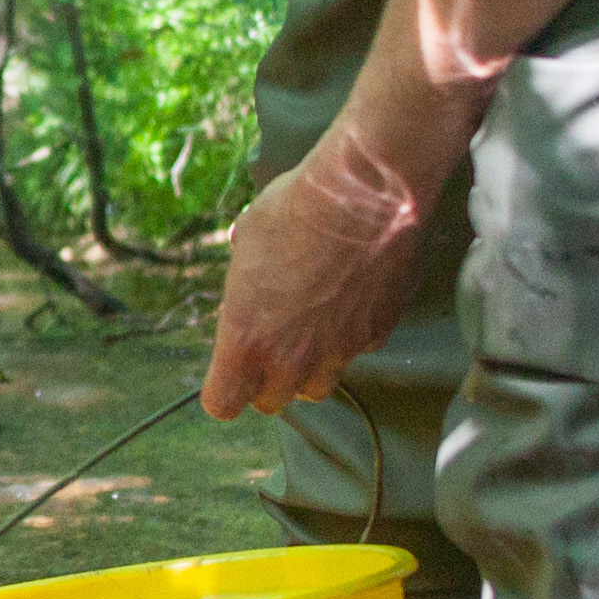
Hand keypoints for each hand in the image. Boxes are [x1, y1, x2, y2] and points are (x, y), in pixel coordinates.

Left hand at [201, 129, 440, 420]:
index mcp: (247, 338)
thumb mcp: (248, 240)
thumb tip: (249, 278)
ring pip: (317, 387)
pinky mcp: (375, 337)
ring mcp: (337, 352)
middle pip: (272, 402)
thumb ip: (245, 279)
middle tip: (269, 347)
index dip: (223, 391)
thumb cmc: (295, 210)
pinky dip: (349, 337)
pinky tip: (349, 300)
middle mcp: (291, 358)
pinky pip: (355, 353)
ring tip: (309, 329)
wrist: (364, 196)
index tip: (227, 374)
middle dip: (267, 381)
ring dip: (309, 368)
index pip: (224, 402)